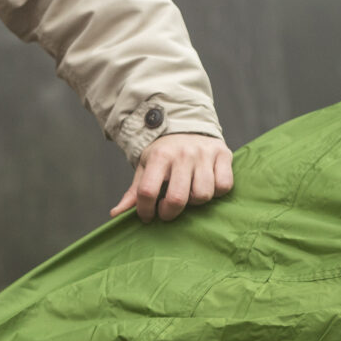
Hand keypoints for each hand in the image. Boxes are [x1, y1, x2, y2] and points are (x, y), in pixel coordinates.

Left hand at [112, 132, 233, 222]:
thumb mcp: (145, 167)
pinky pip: (224, 186)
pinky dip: (216, 192)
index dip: (145, 210)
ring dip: (195, 202)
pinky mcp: (223, 154)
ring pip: (203, 194)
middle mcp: (183, 154)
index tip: (147, 216)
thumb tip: (116, 214)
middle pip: (177, 198)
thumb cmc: (164, 153)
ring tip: (188, 196)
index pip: (148, 191)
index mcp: (160, 156)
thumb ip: (134, 192)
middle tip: (166, 211)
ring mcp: (204, 154)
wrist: (187, 125)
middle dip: (169, 212)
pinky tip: (206, 186)